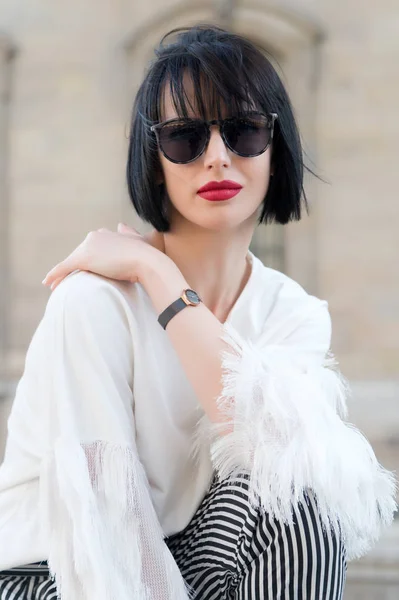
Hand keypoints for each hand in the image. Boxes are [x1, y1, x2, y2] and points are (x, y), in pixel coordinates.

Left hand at [42, 223, 169, 290]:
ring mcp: (88, 246)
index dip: (85, 261)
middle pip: (78, 255)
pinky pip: (64, 267)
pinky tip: (47, 283)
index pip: (90, 248)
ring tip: (55, 285)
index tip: (83, 271)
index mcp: (105, 234)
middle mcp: (94, 236)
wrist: (146, 261)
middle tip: (66, 282)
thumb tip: (120, 225)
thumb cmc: (145, 255)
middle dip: (72, 268)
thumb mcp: (137, 239)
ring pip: (70, 262)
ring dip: (61, 274)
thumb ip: (128, 232)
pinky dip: (54, 275)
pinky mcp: (83, 258)